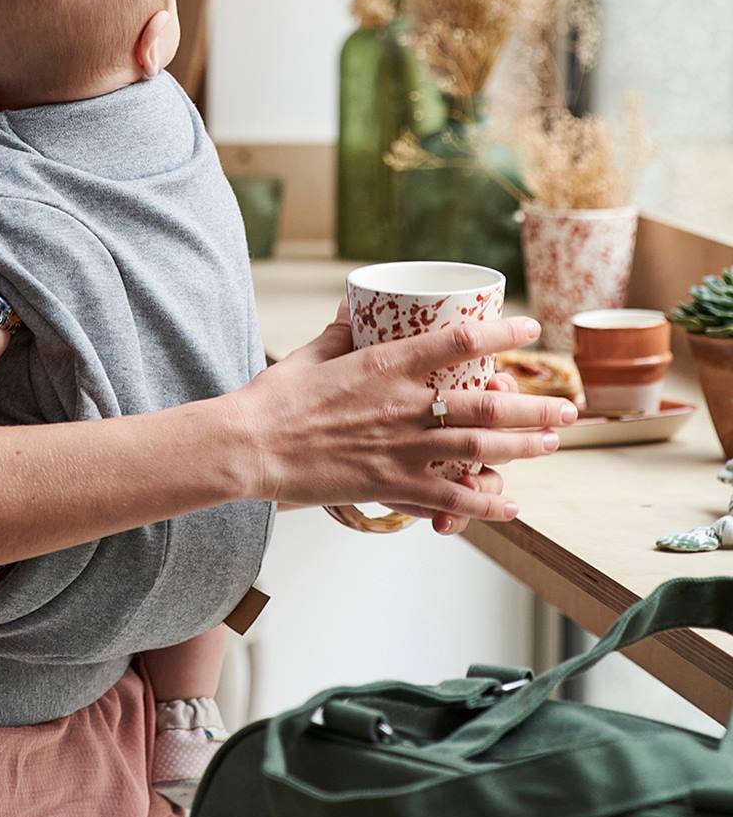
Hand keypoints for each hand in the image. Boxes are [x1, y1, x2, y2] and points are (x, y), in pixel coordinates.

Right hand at [242, 298, 577, 528]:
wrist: (249, 448)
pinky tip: (512, 506)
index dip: (502, 333)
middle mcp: (404, 406)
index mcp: (386, 365)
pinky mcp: (392, 485)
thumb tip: (353, 310)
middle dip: (534, 405)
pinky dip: (486, 503)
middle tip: (566, 405)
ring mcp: (402, 449)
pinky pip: (451, 497)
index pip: (459, 341)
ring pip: (480, 449)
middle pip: (487, 405)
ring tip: (551, 442)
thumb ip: (341, 333)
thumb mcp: (312, 354)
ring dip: (524, 446)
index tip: (531, 330)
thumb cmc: (275, 399)